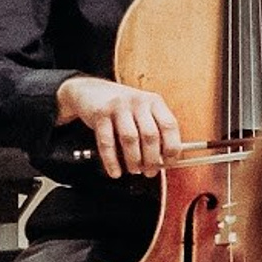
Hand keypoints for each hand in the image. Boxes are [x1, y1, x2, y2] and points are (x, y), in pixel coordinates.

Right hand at [55, 74, 182, 177]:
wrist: (90, 90)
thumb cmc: (122, 108)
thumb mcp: (142, 112)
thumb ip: (155, 131)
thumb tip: (164, 161)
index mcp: (154, 101)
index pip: (169, 126)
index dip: (172, 148)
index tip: (169, 163)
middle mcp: (138, 101)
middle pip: (150, 135)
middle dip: (152, 159)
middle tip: (150, 172)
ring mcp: (118, 106)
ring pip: (130, 139)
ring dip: (134, 160)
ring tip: (134, 170)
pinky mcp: (100, 113)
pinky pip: (107, 142)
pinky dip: (112, 161)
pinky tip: (115, 172)